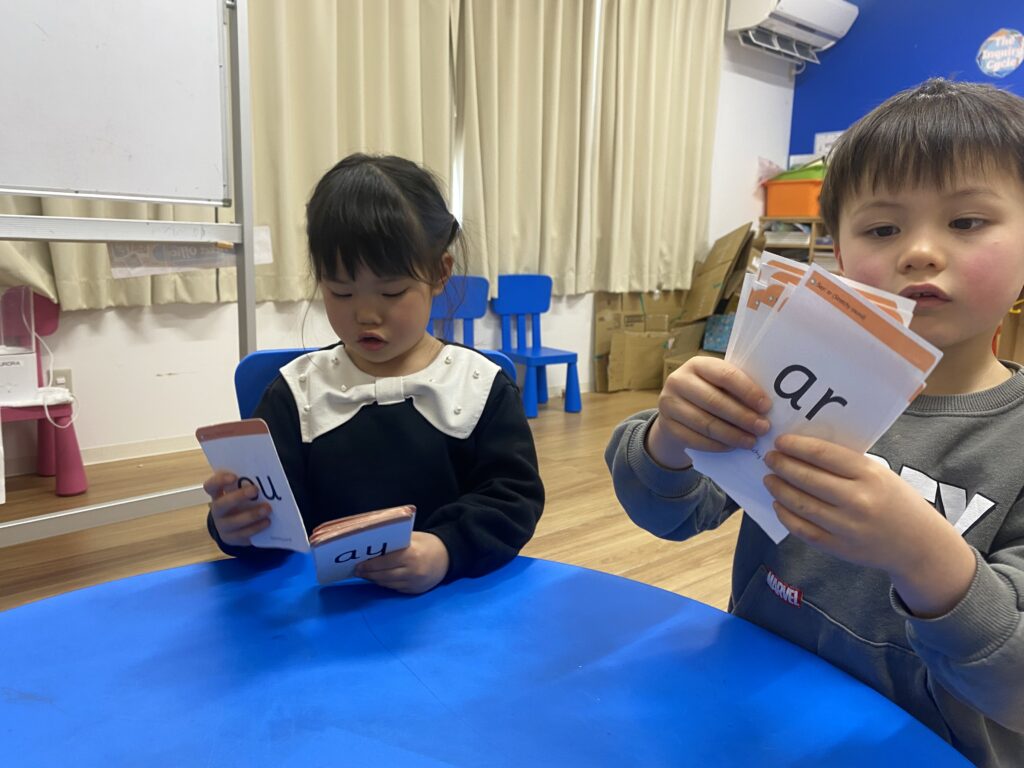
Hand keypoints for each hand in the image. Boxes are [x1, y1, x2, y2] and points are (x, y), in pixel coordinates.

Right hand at [204, 470, 271, 546]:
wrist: (235, 528)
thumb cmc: (240, 504)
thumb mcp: (239, 493)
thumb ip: (245, 484)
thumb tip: (265, 476)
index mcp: (217, 495)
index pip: (211, 486)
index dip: (219, 481)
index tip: (234, 477)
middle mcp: (217, 511)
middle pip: (221, 504)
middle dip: (238, 497)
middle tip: (255, 490)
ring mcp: (223, 526)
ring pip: (233, 522)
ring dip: (251, 515)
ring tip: (267, 509)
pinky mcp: (233, 538)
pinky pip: (243, 535)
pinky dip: (256, 528)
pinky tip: (267, 522)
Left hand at [355, 531, 449, 593]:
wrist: (448, 558)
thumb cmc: (428, 544)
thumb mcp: (413, 537)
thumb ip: (395, 542)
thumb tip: (372, 545)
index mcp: (411, 555)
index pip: (385, 562)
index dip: (370, 565)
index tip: (359, 564)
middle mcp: (412, 571)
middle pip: (384, 575)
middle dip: (368, 573)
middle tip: (357, 570)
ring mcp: (414, 583)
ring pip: (387, 584)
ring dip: (374, 580)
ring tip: (365, 574)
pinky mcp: (415, 591)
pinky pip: (395, 589)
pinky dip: (385, 583)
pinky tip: (379, 578)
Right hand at [646, 356, 771, 468]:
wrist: (675, 411)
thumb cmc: (708, 393)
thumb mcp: (718, 384)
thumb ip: (737, 388)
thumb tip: (766, 406)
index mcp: (697, 364)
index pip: (725, 375)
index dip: (747, 391)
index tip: (766, 406)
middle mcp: (678, 380)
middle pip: (714, 401)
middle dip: (743, 417)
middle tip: (763, 428)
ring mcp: (669, 404)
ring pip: (705, 423)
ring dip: (732, 435)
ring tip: (751, 441)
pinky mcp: (667, 426)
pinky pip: (694, 439)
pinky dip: (716, 445)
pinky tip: (732, 447)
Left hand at [763, 434, 976, 616]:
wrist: (919, 545)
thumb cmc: (896, 501)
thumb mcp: (879, 474)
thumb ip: (846, 464)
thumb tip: (803, 450)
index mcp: (869, 475)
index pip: (822, 454)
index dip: (796, 446)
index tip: (780, 441)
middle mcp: (857, 500)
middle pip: (807, 478)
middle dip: (782, 465)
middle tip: (770, 458)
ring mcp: (847, 527)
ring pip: (800, 504)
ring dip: (779, 489)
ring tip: (769, 479)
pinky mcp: (839, 548)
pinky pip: (803, 530)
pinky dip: (785, 515)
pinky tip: (778, 504)